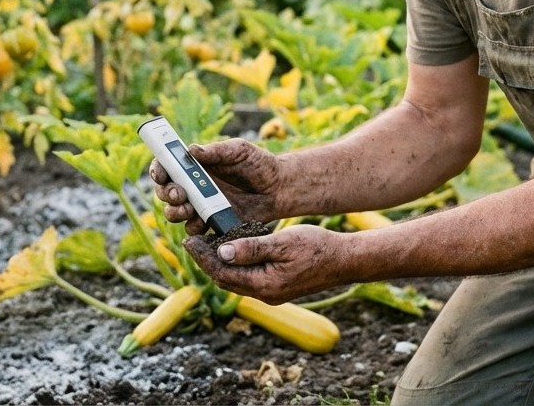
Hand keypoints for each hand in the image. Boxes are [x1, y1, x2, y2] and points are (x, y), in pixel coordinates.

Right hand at [149, 137, 280, 234]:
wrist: (279, 188)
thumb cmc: (259, 164)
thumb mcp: (240, 150)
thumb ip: (217, 151)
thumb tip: (191, 150)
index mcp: (196, 166)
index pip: (168, 167)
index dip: (158, 170)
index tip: (160, 174)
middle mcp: (194, 186)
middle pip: (166, 192)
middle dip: (166, 193)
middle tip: (179, 193)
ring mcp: (202, 205)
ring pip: (176, 213)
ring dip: (175, 212)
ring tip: (188, 208)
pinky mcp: (213, 222)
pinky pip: (195, 229)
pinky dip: (194, 228)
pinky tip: (203, 224)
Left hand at [184, 224, 350, 303]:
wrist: (345, 261)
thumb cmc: (317, 248)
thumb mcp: (283, 243)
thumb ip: (252, 248)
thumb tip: (221, 252)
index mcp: (263, 285)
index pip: (222, 273)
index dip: (202, 257)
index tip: (189, 240)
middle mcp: (264, 295)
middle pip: (225, 280)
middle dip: (207, 261)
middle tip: (193, 239)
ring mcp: (272, 294)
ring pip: (236, 280)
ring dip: (221, 264)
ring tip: (208, 243)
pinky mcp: (278, 288)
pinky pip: (249, 279)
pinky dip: (237, 266)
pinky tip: (234, 250)